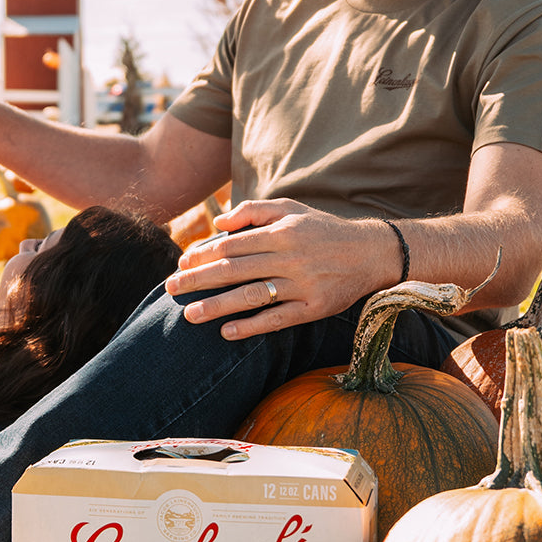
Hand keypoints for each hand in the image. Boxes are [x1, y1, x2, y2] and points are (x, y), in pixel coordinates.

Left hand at [164, 199, 390, 339]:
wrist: (371, 252)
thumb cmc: (323, 229)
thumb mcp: (291, 209)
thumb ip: (253, 212)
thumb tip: (217, 222)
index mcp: (281, 232)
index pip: (231, 245)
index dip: (202, 254)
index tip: (181, 263)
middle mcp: (289, 258)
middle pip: (234, 270)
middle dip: (198, 280)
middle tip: (170, 289)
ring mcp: (302, 285)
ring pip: (251, 296)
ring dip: (217, 306)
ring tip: (189, 315)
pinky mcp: (314, 308)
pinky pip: (277, 319)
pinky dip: (251, 326)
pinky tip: (226, 332)